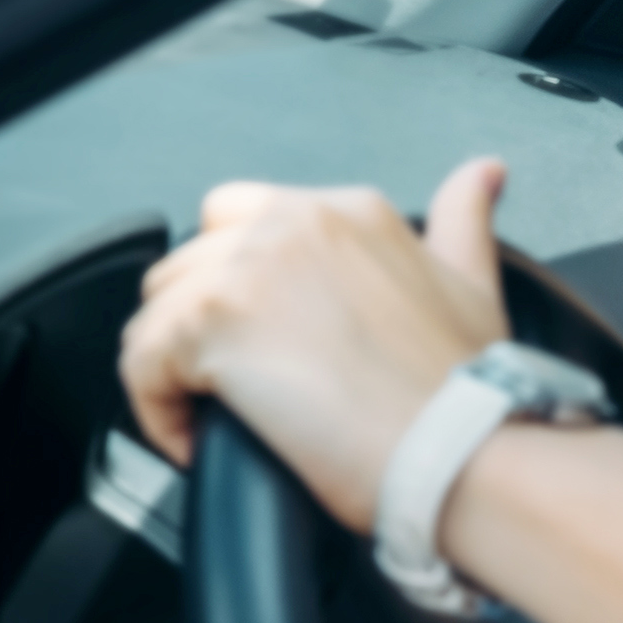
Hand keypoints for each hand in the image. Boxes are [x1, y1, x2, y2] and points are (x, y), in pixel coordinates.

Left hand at [119, 158, 512, 530]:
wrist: (456, 448)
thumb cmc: (467, 386)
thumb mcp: (475, 284)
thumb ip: (465, 219)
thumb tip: (482, 174)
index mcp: (350, 211)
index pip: (245, 218)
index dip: (242, 284)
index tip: (263, 337)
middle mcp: (294, 222)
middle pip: (191, 262)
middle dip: (200, 324)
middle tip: (239, 382)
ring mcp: (247, 268)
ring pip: (158, 311)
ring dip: (175, 367)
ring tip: (216, 416)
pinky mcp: (210, 324)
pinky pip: (140, 363)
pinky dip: (157, 411)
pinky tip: (197, 442)